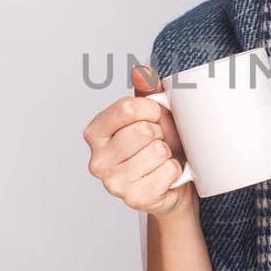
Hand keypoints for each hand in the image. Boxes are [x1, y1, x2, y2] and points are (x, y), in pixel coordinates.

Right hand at [82, 64, 193, 218]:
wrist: (173, 184)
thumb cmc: (158, 144)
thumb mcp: (152, 113)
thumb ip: (147, 89)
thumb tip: (142, 71)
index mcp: (95, 133)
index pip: (127, 108)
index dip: (152, 109)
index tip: (156, 116)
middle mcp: (98, 160)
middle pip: (143, 131)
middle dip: (160, 133)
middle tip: (159, 142)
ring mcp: (114, 183)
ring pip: (157, 151)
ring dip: (168, 153)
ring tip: (162, 159)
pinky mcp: (135, 199)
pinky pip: (168, 171)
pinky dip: (174, 171)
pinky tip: (166, 175)